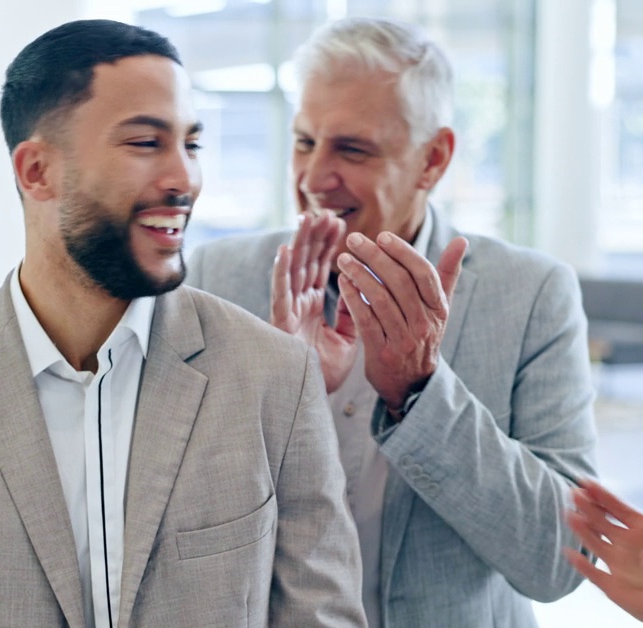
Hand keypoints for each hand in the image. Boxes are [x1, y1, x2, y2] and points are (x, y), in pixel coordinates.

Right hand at [271, 211, 356, 392]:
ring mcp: (288, 312)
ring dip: (299, 244)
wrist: (311, 399)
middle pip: (305, 263)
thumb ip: (351, 312)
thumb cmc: (323, 371)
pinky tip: (284, 251)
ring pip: (292, 270)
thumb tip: (361, 288)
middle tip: (324, 213)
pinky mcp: (280, 323)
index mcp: (311, 306)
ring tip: (307, 220)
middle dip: (314, 237)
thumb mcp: (346, 337)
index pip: (320, 269)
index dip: (328, 246)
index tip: (340, 223)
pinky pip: (281, 293)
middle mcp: (298, 304)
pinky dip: (281, 272)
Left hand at [336, 232, 465, 409]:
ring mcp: (404, 340)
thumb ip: (446, 274)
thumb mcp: (439, 309)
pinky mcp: (382, 353)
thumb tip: (461, 241)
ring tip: (343, 259)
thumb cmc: (422, 336)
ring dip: (360, 275)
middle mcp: (424, 324)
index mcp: (439, 309)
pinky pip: (366, 320)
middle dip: (375, 257)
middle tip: (354, 240)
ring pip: (381, 299)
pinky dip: (353, 299)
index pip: (423, 273)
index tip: (382, 236)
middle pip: (400, 283)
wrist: (412, 384)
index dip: (403, 252)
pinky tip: (343, 283)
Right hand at [565, 477, 642, 624]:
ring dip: (581, 529)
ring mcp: (617, 564)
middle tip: (573, 492)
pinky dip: (582, 565)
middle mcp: (625, 544)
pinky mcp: (614, 587)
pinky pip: (594, 575)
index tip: (584, 481)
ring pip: (594, 543)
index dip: (600, 494)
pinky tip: (569, 553)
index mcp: (641, 529)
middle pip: (600, 521)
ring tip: (570, 515)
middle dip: (586, 507)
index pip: (616, 507)